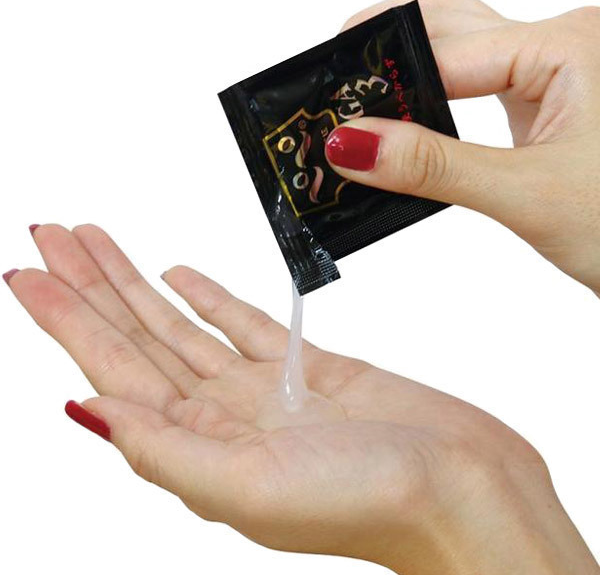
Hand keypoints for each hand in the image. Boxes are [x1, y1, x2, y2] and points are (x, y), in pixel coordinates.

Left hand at [4, 224, 597, 573]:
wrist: (464, 493)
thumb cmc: (369, 503)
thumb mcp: (249, 490)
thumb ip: (164, 450)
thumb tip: (86, 407)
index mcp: (198, 447)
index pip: (112, 367)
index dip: (65, 318)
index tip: (25, 271)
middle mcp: (221, 417)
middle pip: (137, 337)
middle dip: (89, 285)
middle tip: (48, 233)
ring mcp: (264, 390)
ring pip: (182, 324)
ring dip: (138, 281)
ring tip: (97, 241)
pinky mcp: (309, 368)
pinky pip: (243, 324)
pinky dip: (209, 297)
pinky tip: (180, 274)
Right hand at [326, 0, 599, 295]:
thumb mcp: (526, 195)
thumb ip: (434, 167)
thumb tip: (353, 145)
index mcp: (566, 44)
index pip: (442, 51)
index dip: (383, 84)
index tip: (334, 118)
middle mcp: (560, 43)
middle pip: (446, 20)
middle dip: (385, 47)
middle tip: (334, 84)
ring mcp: (554, 70)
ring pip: (459, 49)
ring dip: (407, 73)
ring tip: (360, 105)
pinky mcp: (546, 101)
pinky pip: (475, 83)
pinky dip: (433, 100)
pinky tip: (407, 122)